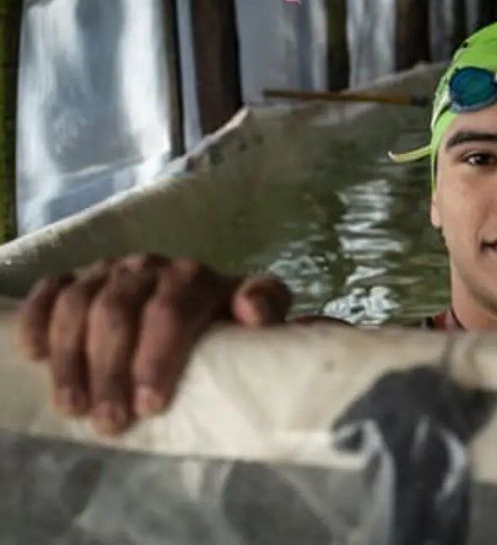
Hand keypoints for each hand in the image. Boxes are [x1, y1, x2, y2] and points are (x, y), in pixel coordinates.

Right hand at [16, 254, 291, 435]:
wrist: (207, 299)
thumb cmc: (232, 320)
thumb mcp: (263, 311)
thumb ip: (267, 306)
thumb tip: (253, 313)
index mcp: (194, 278)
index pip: (169, 312)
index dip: (156, 359)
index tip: (150, 407)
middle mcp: (149, 267)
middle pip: (116, 313)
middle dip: (109, 372)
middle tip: (110, 423)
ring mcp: (112, 271)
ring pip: (78, 305)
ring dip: (70, 359)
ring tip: (73, 408)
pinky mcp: (80, 278)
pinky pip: (50, 291)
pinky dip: (38, 321)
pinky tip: (35, 356)